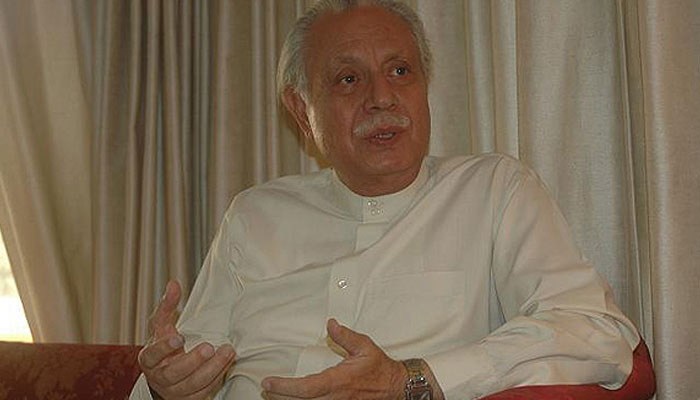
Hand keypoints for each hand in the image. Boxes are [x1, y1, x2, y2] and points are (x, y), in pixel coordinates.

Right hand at [138, 280, 235, 399]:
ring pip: (192, 386)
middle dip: (192, 361)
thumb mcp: (164, 328)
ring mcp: (175, 392)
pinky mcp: (190, 399)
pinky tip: (227, 363)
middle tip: (209, 347)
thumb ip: (167, 307)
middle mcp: (160, 378)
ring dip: (212, 369)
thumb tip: (173, 284)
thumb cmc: (166, 348)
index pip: (152, 355)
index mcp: (150, 360)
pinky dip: (217, 378)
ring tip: (227, 351)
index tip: (179, 337)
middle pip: (174, 374)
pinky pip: (204, 392)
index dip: (164, 348)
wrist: (167, 377)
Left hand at [262, 319, 406, 399]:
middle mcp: (335, 398)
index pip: (307, 388)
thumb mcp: (364, 346)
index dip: (285, 388)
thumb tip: (330, 324)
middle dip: (281, 397)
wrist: (396, 387)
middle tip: (265, 389)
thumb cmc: (379, 368)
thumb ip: (345, 336)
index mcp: (338, 382)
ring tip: (273, 394)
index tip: (269, 382)